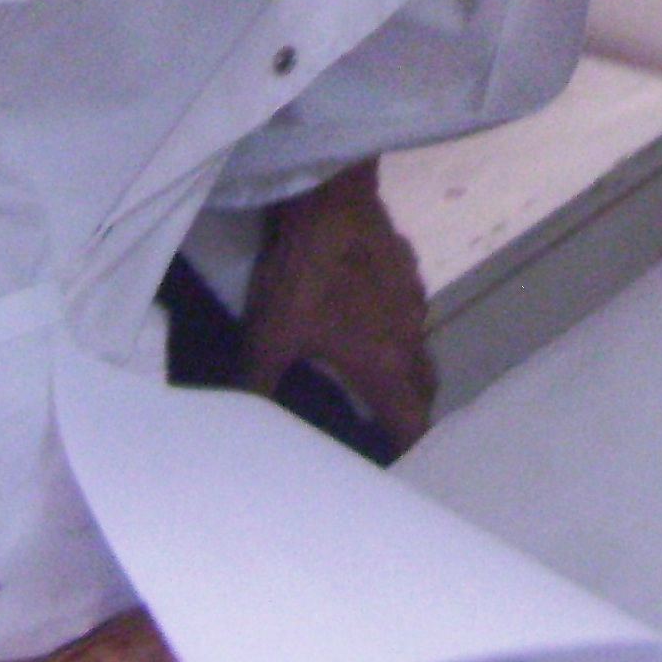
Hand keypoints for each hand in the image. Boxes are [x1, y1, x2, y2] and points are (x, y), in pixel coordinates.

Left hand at [243, 160, 435, 452]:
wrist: (332, 199)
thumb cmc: (305, 276)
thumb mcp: (269, 336)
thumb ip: (257, 386)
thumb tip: (238, 426)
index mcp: (386, 366)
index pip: (414, 423)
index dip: (407, 449)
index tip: (390, 462)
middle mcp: (412, 337)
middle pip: (423, 389)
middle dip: (407, 410)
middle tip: (378, 423)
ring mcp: (416, 300)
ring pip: (418, 346)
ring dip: (401, 365)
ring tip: (367, 370)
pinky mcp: (409, 270)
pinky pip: (409, 310)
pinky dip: (393, 325)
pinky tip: (361, 313)